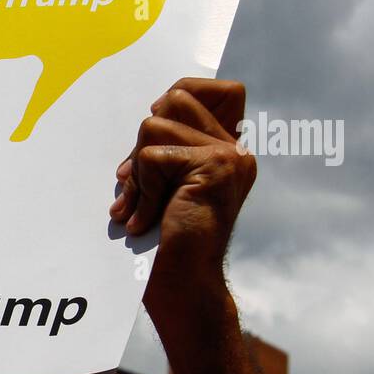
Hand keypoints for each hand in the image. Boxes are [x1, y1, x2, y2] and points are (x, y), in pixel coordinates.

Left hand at [108, 78, 253, 323]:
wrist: (181, 286)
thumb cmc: (163, 241)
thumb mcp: (161, 182)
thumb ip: (164, 146)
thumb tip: (153, 108)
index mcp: (227, 149)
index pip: (201, 88)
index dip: (172, 101)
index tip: (152, 147)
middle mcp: (236, 149)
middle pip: (174, 97)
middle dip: (143, 141)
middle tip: (137, 185)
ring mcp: (230, 156)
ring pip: (155, 124)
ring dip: (138, 171)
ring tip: (142, 207)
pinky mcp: (216, 167)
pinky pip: (154, 157)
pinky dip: (141, 190)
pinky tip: (145, 220)